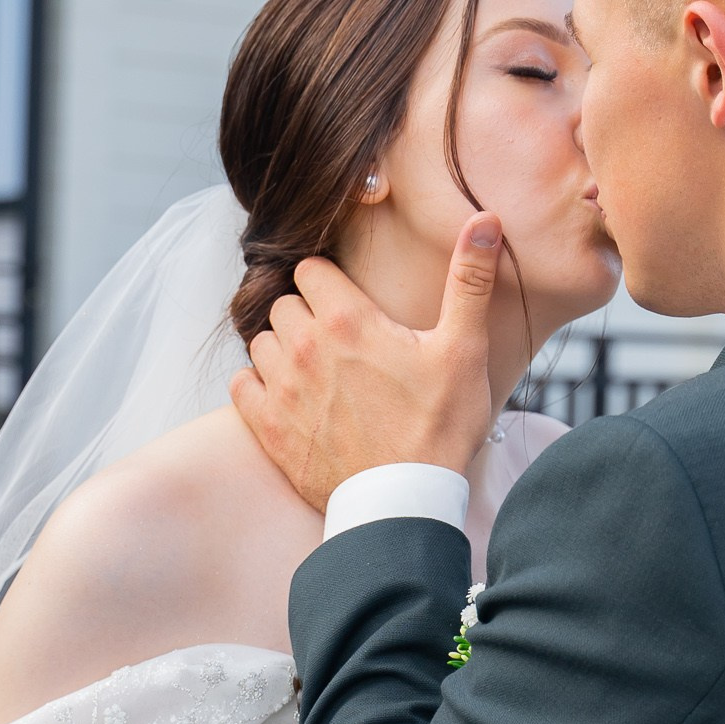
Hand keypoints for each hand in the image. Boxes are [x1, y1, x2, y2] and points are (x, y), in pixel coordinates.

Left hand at [232, 215, 502, 510]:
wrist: (407, 502)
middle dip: (306, 313)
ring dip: (283, 348)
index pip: (310, 270)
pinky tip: (289, 395)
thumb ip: (469, 280)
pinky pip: (240, 385)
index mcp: (347, 321)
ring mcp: (282, 389)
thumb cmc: (440, 427)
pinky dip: (258, 384)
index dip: (330, 282)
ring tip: (318, 369)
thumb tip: (484, 221)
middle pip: (284, 304)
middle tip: (340, 339)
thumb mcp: (464, 349)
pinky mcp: (269, 428)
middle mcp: (304, 348)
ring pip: (261, 342)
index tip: (350, 302)